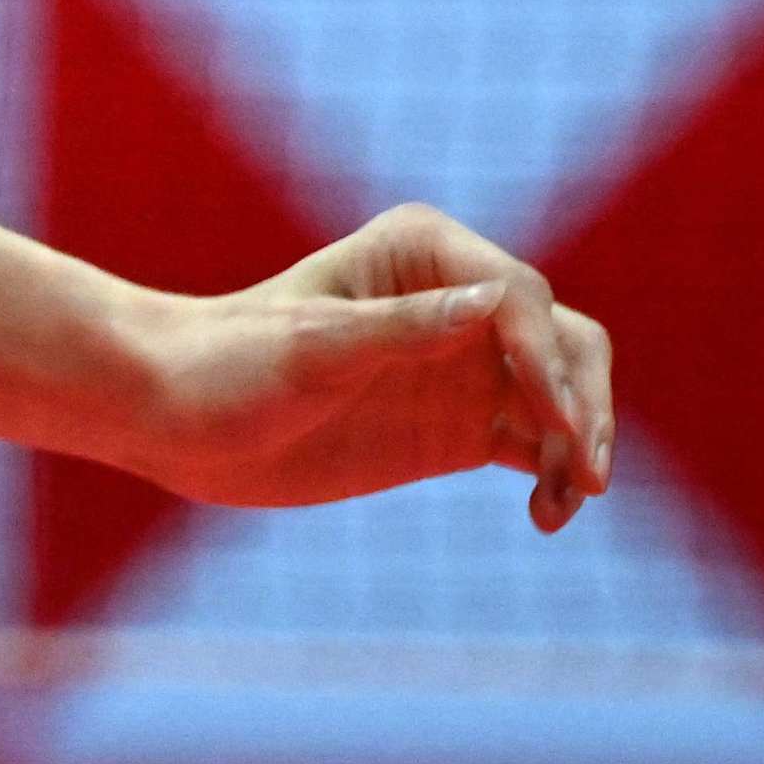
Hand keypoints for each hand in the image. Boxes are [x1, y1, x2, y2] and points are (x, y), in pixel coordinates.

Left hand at [125, 203, 614, 530]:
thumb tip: (497, 301)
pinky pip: (537, 446)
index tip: (555, 420)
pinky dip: (556, 475)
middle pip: (564, 339)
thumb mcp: (312, 347)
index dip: (546, 356)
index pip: (519, 295)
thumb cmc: (228, 363)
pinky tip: (547, 514)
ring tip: (565, 499)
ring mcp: (462, 365)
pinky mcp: (459, 426)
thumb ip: (402, 327)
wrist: (177, 418)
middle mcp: (456, 299)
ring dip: (582, 442)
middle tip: (585, 467)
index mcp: (424, 249)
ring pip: (564, 394)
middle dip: (587, 398)